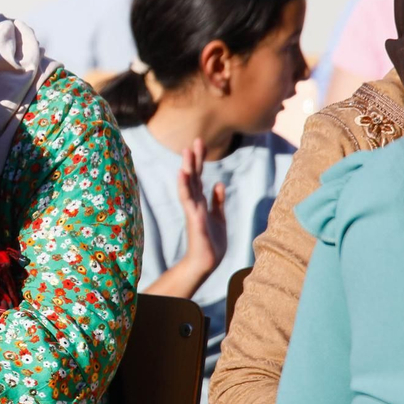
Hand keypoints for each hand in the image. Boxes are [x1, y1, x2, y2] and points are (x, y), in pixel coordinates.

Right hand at [177, 138, 227, 281]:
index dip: (199, 160)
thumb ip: (218, 201)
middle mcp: (194, 204)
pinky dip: (186, 191)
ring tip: (187, 157)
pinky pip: (189, 205)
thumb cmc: (212, 242)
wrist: (207, 263)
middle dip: (194, 160)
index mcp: (200, 202)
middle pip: (193, 178)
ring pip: (188, 189)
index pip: (198, 177)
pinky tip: (184, 179)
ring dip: (187, 174)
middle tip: (196, 140)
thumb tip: (219, 183)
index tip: (199, 142)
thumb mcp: (219, 217)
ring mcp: (193, 213)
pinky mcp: (194, 223)